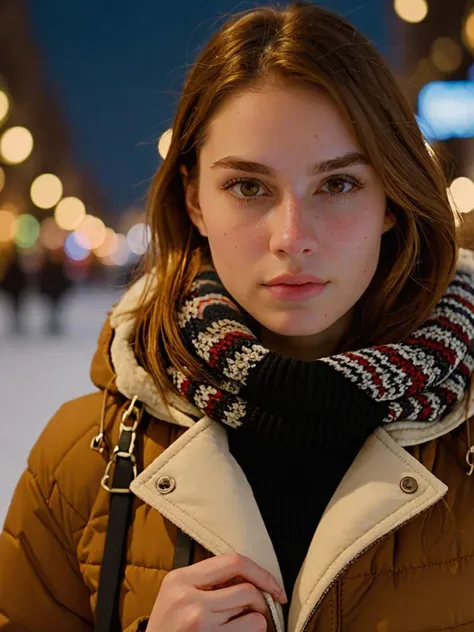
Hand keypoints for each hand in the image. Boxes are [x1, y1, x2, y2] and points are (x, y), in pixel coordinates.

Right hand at [147, 552, 286, 630]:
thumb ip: (206, 581)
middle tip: (259, 610)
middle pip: (247, 589)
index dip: (260, 572)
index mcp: (180, 578)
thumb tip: (251, 577)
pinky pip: (250, 631)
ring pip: (253, 615)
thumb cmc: (168, 627)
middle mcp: (188, 598)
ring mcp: (199, 622)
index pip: (232, 562)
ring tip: (242, 624)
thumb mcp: (177, 594)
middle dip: (260, 601)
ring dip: (256, 620)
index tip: (273, 585)